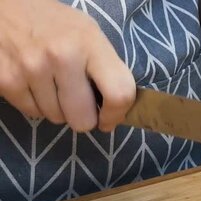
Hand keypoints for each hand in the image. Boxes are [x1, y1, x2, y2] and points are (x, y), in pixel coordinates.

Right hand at [0, 0, 134, 131]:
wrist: (5, 7)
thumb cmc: (54, 24)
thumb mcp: (89, 34)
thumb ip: (106, 68)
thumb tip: (117, 108)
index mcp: (90, 43)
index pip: (119, 93)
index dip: (116, 114)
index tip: (109, 118)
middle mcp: (62, 56)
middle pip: (83, 118)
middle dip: (84, 118)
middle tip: (79, 105)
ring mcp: (32, 68)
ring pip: (57, 118)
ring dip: (58, 109)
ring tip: (53, 85)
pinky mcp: (6, 79)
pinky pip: (32, 112)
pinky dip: (36, 105)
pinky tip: (35, 84)